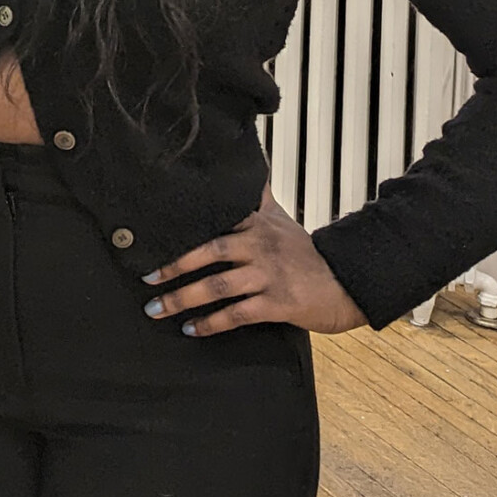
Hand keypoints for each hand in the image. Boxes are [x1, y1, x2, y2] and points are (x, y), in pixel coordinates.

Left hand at [140, 186, 368, 337]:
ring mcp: (268, 276)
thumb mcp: (282, 218)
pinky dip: (211, 323)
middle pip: (209, 253)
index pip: (213, 221)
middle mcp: (259, 247)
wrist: (349, 282)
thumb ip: (259, 197)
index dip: (181, 229)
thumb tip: (250, 167)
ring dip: (182, 299)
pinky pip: (237, 314)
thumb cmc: (311, 253)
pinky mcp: (278, 304)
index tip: (151, 237)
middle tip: (147, 278)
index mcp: (257, 225)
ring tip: (157, 308)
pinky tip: (191, 329)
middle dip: (173, 268)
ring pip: (217, 286)